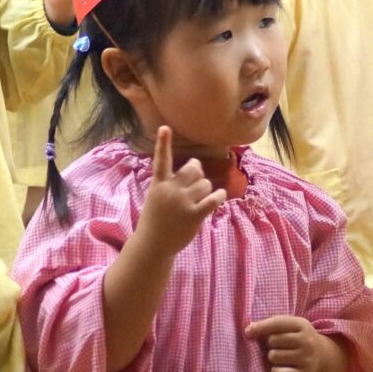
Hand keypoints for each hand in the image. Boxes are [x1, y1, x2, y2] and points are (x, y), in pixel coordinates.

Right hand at [136, 126, 225, 256]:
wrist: (153, 244)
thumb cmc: (157, 218)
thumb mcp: (156, 196)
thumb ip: (172, 183)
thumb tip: (198, 170)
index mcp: (159, 184)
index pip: (161, 160)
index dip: (163, 143)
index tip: (165, 127)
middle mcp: (170, 190)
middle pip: (194, 169)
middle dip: (198, 173)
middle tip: (196, 182)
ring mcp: (182, 203)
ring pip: (205, 184)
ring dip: (207, 190)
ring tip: (200, 199)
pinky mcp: (194, 215)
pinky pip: (213, 199)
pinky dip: (219, 196)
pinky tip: (220, 196)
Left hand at [244, 314, 348, 371]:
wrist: (321, 356)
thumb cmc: (296, 338)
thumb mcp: (288, 327)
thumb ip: (269, 326)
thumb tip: (248, 331)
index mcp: (301, 324)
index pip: (277, 323)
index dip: (260, 327)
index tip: (247, 332)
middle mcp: (307, 341)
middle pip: (273, 341)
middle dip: (270, 344)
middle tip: (277, 346)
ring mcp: (307, 358)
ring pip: (274, 356)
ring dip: (272, 357)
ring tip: (281, 356)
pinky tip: (281, 368)